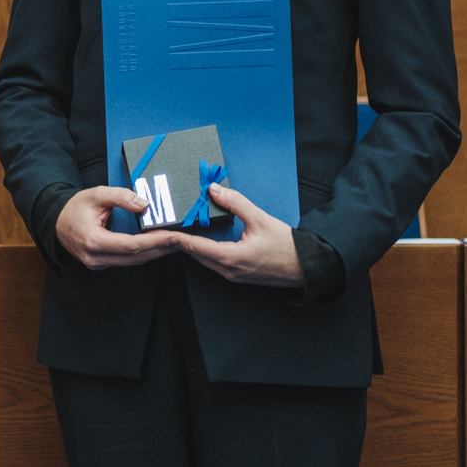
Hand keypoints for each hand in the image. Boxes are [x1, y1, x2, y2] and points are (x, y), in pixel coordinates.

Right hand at [55, 186, 185, 269]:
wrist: (55, 222)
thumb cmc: (74, 207)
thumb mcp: (96, 194)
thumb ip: (121, 197)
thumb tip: (145, 205)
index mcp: (94, 241)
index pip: (131, 245)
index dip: (155, 241)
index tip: (173, 236)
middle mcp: (96, 257)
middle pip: (136, 257)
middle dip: (160, 249)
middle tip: (181, 240)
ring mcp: (97, 263)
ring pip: (133, 261)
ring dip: (154, 253)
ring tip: (173, 243)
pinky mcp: (101, 264)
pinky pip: (126, 261)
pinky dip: (142, 253)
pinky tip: (156, 247)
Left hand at [171, 182, 302, 287]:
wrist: (307, 268)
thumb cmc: (287, 246)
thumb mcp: (261, 219)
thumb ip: (236, 203)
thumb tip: (214, 190)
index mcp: (230, 258)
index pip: (193, 246)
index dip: (175, 237)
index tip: (159, 231)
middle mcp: (227, 270)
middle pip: (195, 254)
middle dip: (179, 241)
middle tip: (164, 227)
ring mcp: (232, 275)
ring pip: (204, 260)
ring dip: (191, 247)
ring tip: (178, 231)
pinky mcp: (238, 276)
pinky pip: (214, 263)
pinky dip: (204, 252)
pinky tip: (200, 241)